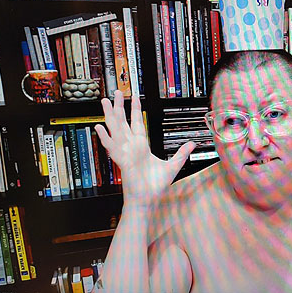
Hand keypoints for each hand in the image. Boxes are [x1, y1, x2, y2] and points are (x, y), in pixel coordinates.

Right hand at [94, 90, 195, 207]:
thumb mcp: (173, 166)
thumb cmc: (154, 186)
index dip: (135, 109)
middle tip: (117, 92)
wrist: (147, 200)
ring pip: (116, 130)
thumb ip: (182, 154)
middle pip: (123, 122)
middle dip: (120, 107)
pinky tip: (99, 127)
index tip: (134, 96)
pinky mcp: (122, 161)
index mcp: (141, 146)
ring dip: (110, 116)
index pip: (137, 123)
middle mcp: (132, 147)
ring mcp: (125, 153)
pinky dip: (105, 138)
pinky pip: (112, 147)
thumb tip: (192, 144)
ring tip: (105, 102)